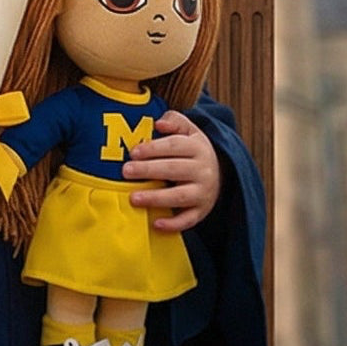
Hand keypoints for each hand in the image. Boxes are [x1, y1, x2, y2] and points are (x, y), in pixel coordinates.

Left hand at [122, 111, 220, 232]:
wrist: (220, 172)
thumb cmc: (192, 149)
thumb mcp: (188, 129)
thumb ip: (174, 121)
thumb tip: (158, 124)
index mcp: (197, 147)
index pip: (174, 146)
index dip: (153, 148)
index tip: (133, 152)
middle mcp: (203, 170)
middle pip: (174, 170)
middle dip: (149, 170)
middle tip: (126, 171)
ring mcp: (204, 192)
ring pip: (180, 196)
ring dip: (156, 198)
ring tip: (133, 198)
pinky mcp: (202, 211)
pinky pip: (189, 220)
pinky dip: (173, 224)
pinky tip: (155, 224)